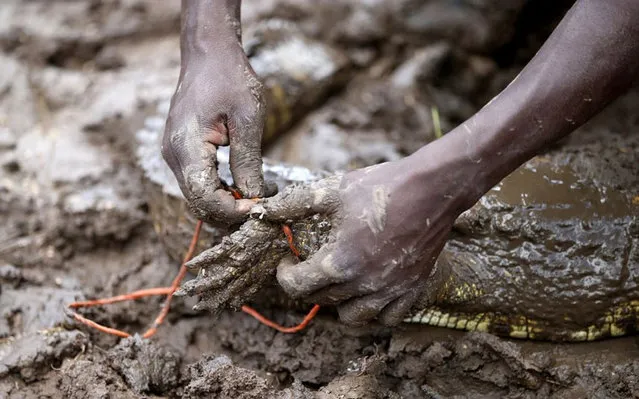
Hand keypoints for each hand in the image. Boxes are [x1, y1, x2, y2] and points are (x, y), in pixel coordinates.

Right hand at [162, 23, 265, 225]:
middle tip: (261, 205)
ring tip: (256, 195)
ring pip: (196, 196)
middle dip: (229, 211)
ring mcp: (174, 154)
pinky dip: (218, 190)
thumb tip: (254, 196)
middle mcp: (173, 155)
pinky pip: (197, 182)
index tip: (258, 205)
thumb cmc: (229, 77)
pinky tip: (241, 185)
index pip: (204, 197)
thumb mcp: (247, 118)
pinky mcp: (180, 152)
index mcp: (186, 146)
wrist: (208, 53)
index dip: (231, 209)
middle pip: (197, 202)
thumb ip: (248, 160)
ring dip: (225, 203)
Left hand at [253, 143, 473, 325]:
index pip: (298, 287)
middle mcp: (364, 284)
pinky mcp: (412, 288)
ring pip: (355, 316)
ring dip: (339, 303)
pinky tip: (370, 291)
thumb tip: (264, 211)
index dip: (284, 275)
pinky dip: (375, 311)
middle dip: (309, 284)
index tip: (286, 262)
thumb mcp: (332, 191)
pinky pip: (389, 317)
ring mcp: (390, 290)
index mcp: (340, 262)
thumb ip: (294, 204)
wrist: (432, 188)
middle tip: (309, 265)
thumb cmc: (382, 188)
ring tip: (338, 282)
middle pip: (323, 300)